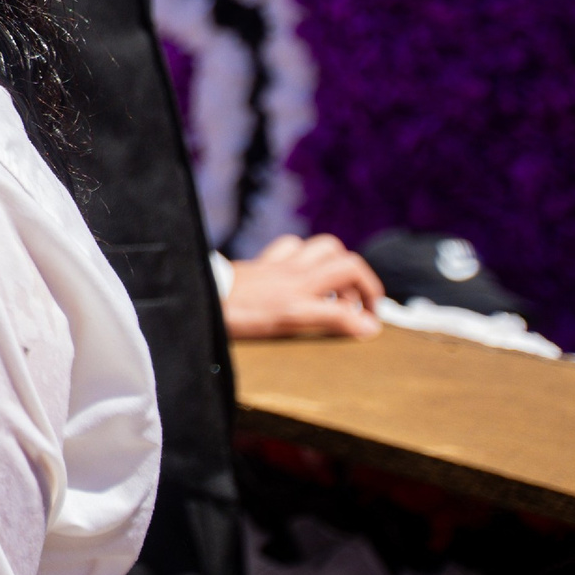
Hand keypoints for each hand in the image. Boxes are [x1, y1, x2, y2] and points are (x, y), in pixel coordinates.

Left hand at [222, 234, 384, 339]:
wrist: (203, 299)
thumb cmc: (243, 314)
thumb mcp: (294, 321)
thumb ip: (333, 319)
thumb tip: (369, 326)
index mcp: (305, 284)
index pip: (352, 274)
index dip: (371, 297)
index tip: (372, 321)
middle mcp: (295, 271)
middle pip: (342, 259)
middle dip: (359, 280)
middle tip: (358, 305)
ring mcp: (277, 265)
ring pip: (317, 248)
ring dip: (333, 265)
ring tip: (333, 290)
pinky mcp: (260, 265)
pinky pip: (288, 248)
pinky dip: (301, 256)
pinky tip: (300, 273)